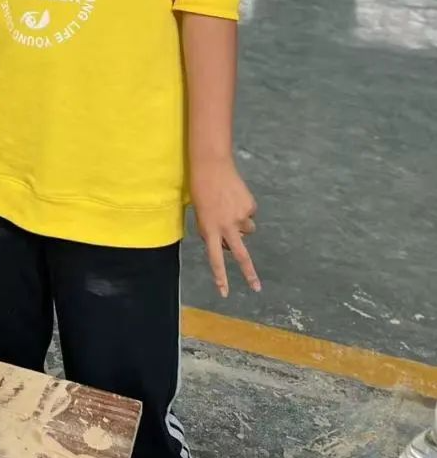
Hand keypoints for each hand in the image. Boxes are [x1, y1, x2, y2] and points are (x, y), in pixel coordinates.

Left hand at [190, 155, 259, 297]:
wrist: (211, 164)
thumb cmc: (200, 188)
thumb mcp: (200, 213)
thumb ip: (211, 230)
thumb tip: (228, 243)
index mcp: (209, 228)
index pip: (214, 258)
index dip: (220, 277)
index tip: (225, 293)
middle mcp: (226, 226)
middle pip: (240, 255)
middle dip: (249, 273)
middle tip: (256, 288)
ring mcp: (240, 217)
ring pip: (247, 230)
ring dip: (241, 224)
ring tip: (229, 206)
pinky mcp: (250, 207)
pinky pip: (249, 214)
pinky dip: (244, 208)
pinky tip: (234, 196)